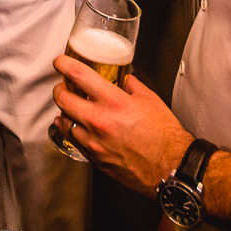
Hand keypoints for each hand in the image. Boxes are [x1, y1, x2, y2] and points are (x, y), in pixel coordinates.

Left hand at [53, 54, 193, 196]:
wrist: (171, 168)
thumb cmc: (165, 137)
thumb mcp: (151, 100)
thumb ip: (133, 86)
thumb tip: (124, 79)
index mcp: (114, 102)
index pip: (79, 75)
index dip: (64, 64)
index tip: (60, 62)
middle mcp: (99, 120)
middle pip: (62, 98)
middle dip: (59, 88)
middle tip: (64, 85)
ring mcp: (94, 141)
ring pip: (63, 120)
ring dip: (64, 110)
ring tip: (70, 105)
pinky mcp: (94, 157)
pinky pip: (72, 139)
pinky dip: (69, 129)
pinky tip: (73, 125)